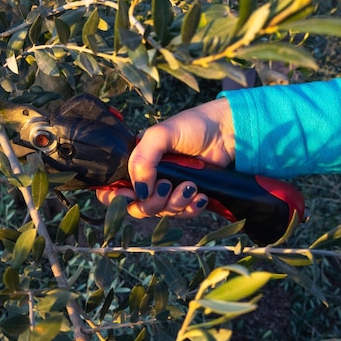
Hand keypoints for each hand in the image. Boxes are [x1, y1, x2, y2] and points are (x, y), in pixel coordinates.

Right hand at [96, 98, 235, 217]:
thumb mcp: (160, 135)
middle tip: (167, 185)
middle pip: (138, 207)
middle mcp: (150, 178)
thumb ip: (142, 159)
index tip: (128, 195)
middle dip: (152, 202)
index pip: (114, 188)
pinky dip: (191, 208)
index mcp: (136, 163)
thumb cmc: (191, 126)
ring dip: (176, 203)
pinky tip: (200, 196)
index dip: (115, 198)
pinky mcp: (188, 197)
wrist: (226, 131)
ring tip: (191, 185)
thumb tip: (139, 191)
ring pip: (162, 212)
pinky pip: (183, 214)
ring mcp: (169, 189)